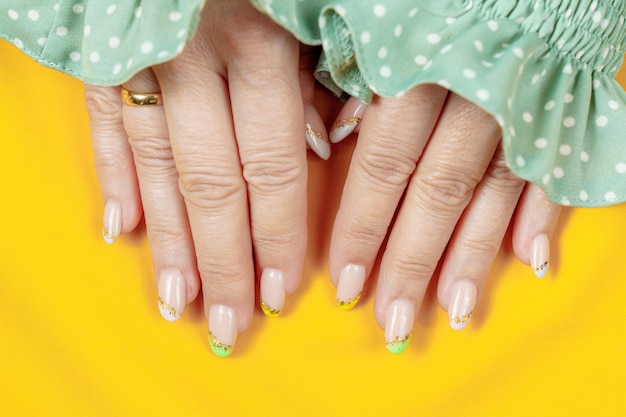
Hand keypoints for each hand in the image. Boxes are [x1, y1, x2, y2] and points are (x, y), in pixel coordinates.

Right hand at [84, 0, 328, 355]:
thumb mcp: (314, 2)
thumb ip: (325, 71)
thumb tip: (331, 148)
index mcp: (257, 43)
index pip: (273, 169)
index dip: (279, 236)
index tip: (284, 292)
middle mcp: (193, 59)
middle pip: (212, 186)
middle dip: (224, 262)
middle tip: (231, 323)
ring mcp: (139, 58)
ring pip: (157, 170)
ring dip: (168, 244)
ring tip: (178, 302)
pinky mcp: (99, 53)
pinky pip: (104, 128)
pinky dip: (115, 180)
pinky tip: (121, 231)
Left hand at [328, 88, 560, 352]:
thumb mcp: (369, 16)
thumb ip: (345, 73)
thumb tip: (328, 141)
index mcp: (417, 65)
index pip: (383, 165)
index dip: (361, 229)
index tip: (342, 283)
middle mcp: (472, 91)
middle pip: (435, 193)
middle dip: (411, 263)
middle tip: (390, 322)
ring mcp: (522, 103)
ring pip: (491, 192)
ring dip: (470, 258)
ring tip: (452, 313)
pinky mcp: (562, 106)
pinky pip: (554, 167)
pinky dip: (545, 215)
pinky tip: (530, 263)